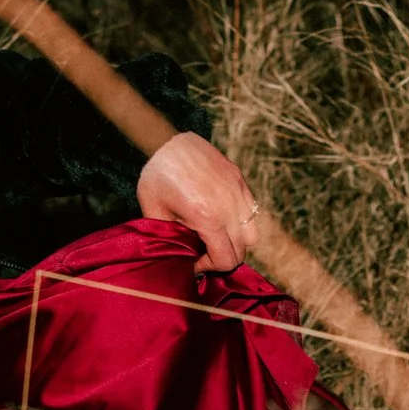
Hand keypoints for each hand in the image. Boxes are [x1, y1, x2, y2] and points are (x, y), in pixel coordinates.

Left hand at [135, 132, 259, 271]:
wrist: (165, 141)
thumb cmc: (157, 177)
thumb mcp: (154, 213)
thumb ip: (171, 239)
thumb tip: (182, 258)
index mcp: (207, 218)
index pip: (226, 259)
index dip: (210, 267)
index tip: (195, 263)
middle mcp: (228, 207)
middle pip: (242, 250)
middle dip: (223, 257)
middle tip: (203, 252)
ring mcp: (238, 192)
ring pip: (253, 234)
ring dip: (237, 242)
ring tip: (216, 237)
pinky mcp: (239, 180)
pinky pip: (253, 212)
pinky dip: (242, 222)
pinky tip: (221, 218)